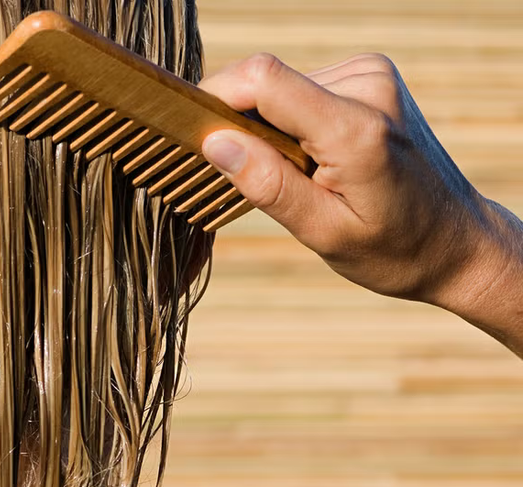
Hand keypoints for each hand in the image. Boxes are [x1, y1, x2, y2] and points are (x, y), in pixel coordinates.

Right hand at [197, 53, 522, 355]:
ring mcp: (373, 75)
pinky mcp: (370, 74)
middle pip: (265, 82)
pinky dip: (290, 122)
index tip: (191, 135)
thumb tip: (212, 142)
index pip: (263, 80)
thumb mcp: (324, 233)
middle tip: (257, 178)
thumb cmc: (394, 249)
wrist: (457, 242)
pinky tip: (313, 159)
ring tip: (298, 175)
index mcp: (356, 130)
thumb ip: (267, 185)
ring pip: (279, 86)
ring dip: (269, 128)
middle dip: (243, 126)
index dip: (215, 98)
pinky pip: (300, 88)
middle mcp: (369, 87)